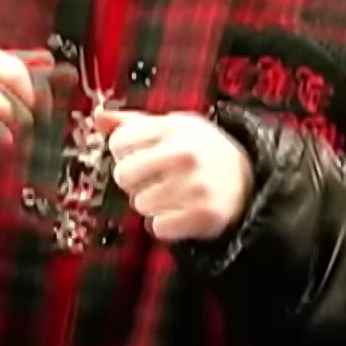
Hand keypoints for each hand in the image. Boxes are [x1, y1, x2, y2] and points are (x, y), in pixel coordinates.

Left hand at [105, 110, 254, 241]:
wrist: (247, 179)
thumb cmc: (202, 150)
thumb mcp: (173, 127)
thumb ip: (132, 123)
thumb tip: (98, 117)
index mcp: (175, 128)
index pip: (119, 141)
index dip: (126, 151)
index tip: (142, 154)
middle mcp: (185, 155)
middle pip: (123, 175)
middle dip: (134, 180)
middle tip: (155, 177)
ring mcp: (195, 186)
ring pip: (140, 204)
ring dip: (151, 203)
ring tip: (173, 193)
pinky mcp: (203, 215)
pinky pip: (158, 228)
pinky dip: (166, 224)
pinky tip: (180, 210)